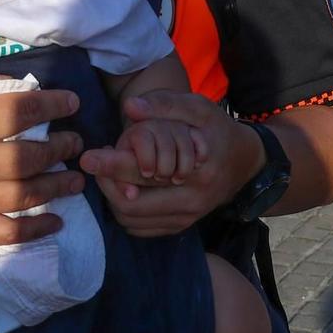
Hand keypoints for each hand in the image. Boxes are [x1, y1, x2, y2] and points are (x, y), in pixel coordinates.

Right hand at [0, 66, 86, 244]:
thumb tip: (13, 83)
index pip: (25, 111)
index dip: (55, 104)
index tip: (72, 104)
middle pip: (35, 155)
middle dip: (63, 146)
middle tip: (75, 142)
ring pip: (30, 194)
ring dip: (61, 186)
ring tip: (76, 178)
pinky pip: (11, 233)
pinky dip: (38, 229)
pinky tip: (57, 221)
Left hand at [80, 91, 263, 237]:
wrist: (245, 164)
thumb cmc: (219, 132)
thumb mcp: (200, 109)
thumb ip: (166, 105)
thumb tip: (130, 107)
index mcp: (197, 173)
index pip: (143, 174)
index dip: (112, 165)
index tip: (87, 157)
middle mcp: (191, 203)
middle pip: (130, 206)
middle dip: (107, 184)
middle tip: (96, 162)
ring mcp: (186, 220)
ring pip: (131, 221)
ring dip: (113, 198)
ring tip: (109, 173)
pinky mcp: (180, 227)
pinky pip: (140, 228)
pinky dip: (124, 210)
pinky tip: (122, 187)